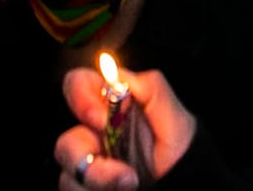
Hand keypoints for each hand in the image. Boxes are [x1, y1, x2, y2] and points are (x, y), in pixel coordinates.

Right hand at [54, 64, 198, 190]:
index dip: (80, 98)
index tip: (101, 119)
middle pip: (66, 141)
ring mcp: (91, 169)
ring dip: (97, 183)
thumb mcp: (178, 121)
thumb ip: (153, 89)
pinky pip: (73, 190)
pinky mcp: (89, 189)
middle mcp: (96, 138)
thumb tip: (119, 73)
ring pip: (69, 174)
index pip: (78, 86)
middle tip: (123, 173)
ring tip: (130, 186)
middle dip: (86, 159)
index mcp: (113, 110)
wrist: (186, 189)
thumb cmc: (184, 156)